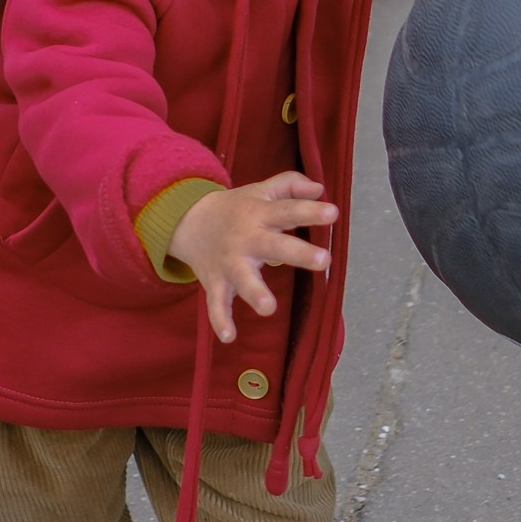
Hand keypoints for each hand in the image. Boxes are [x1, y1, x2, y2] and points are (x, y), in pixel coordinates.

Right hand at [168, 172, 336, 342]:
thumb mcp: (260, 190)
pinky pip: (217, 303)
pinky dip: (220, 319)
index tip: (333, 213)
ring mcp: (230, 262)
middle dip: (297, 253)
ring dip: (254, 292)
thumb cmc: (236, 208)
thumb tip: (320, 189)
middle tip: (323, 260)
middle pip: (274, 245)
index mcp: (260, 214)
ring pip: (243, 279)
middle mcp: (247, 238)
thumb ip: (290, 185)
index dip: (310, 211)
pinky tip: (229, 337)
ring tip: (269, 308)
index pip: (288, 210)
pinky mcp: (215, 282)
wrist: (187, 220)